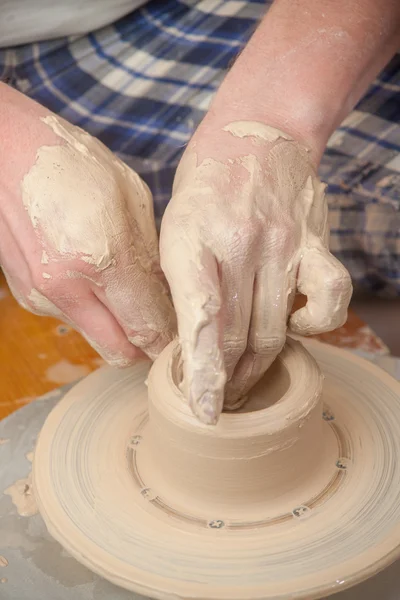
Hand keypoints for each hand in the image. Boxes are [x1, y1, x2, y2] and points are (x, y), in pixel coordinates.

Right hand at [0, 87, 174, 364]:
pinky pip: (74, 321)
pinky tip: (96, 282)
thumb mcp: (131, 198)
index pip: (148, 326)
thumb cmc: (74, 166)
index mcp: (102, 257)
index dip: (171, 336)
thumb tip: (166, 296)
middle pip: (121, 353)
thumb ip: (150, 255)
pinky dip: (93, 314)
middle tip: (161, 325)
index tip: (183, 330)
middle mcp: (69, 287)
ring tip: (130, 299)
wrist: (4, 154)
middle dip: (146, 347)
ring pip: (97, 341)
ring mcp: (43, 296)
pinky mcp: (27, 296)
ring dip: (119, 332)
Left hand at [160, 121, 351, 423]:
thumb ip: (183, 282)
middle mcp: (238, 244)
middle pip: (239, 336)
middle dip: (226, 379)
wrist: (252, 131)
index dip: (204, 373)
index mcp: (190, 240)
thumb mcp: (173, 228)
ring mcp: (281, 242)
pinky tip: (296, 326)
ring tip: (243, 385)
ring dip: (258, 367)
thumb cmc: (204, 187)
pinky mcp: (313, 240)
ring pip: (275, 329)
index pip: (201, 321)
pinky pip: (330, 296)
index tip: (204, 409)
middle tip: (218, 399)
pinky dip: (315, 324)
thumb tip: (191, 342)